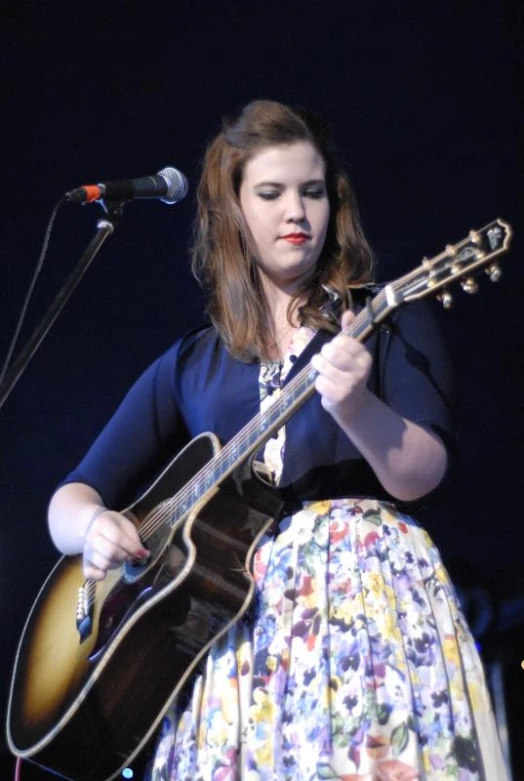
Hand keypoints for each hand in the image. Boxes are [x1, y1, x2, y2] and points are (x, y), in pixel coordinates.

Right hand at [82, 509, 148, 580]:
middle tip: (130, 555)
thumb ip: (134, 539)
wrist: (92, 526)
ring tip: (120, 558)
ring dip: (117, 564)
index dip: (132, 547)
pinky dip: (100, 576)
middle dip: (125, 556)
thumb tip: (144, 554)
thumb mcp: (126, 525)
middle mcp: (91, 537)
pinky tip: (107, 571)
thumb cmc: (113, 525)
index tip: (143, 553)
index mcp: (102, 523)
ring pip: (104, 564)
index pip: (117, 537)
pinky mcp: (85, 564)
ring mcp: (86, 551)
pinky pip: (90, 574)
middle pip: (110, 552)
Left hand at [311, 310, 371, 425]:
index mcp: (364, 357)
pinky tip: (326, 385)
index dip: (334, 343)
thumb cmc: (348, 373)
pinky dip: (318, 383)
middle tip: (326, 359)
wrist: (352, 405)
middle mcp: (360, 370)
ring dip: (318, 367)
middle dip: (323, 354)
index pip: (343, 340)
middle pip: (331, 351)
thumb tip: (348, 312)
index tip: (337, 350)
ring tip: (323, 371)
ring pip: (322, 366)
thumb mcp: (351, 353)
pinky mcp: (338, 396)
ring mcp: (349, 384)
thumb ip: (349, 332)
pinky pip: (318, 382)